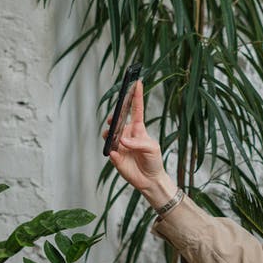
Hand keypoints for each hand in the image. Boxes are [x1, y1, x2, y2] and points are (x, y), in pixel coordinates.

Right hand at [105, 81, 173, 198]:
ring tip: (111, 135)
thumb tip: (122, 140)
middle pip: (117, 120)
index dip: (136, 96)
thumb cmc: (154, 161)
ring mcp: (119, 144)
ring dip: (109, 133)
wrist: (150, 180)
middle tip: (113, 119)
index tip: (137, 82)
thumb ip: (138, 142)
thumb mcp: (151, 149)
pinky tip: (116, 154)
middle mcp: (127, 134)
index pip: (136, 109)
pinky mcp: (115, 156)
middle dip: (114, 116)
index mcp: (138, 129)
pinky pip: (109, 151)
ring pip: (109, 134)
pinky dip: (111, 151)